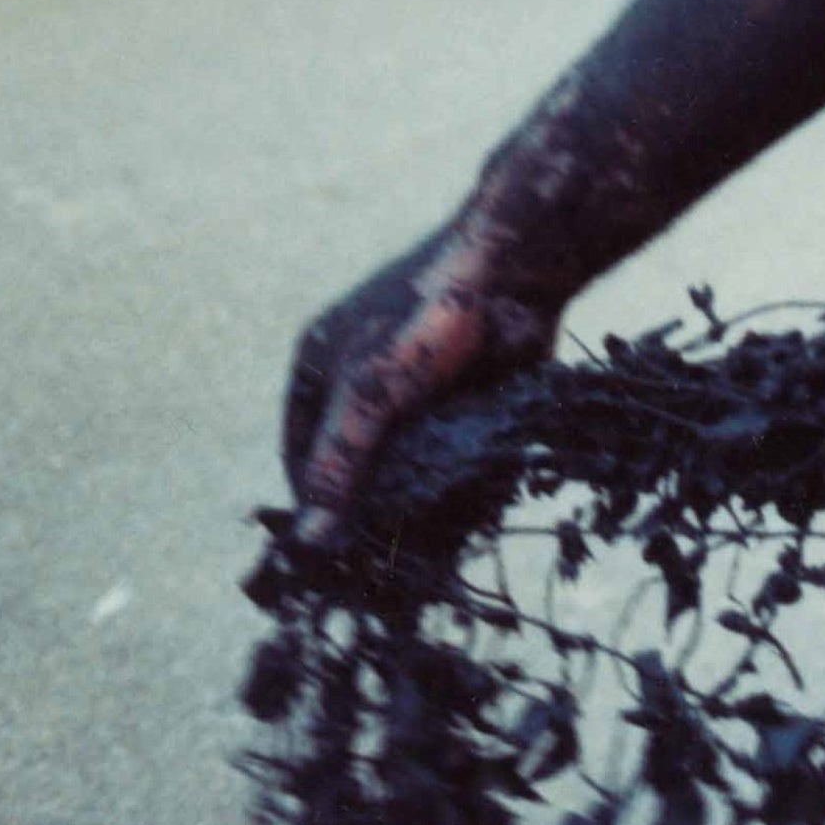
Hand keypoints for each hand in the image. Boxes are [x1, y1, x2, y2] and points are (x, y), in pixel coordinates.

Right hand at [283, 227, 560, 546]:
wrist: (520, 264)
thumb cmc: (429, 317)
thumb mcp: (371, 394)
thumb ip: (339, 465)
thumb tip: (308, 543)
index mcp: (319, 370)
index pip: (304, 460)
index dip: (320, 509)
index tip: (342, 559)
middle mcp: (362, 380)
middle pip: (358, 465)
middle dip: (377, 506)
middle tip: (394, 559)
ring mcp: (415, 386)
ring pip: (408, 462)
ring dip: (420, 498)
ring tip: (435, 545)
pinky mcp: (464, 391)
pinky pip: (449, 448)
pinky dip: (457, 477)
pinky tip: (472, 513)